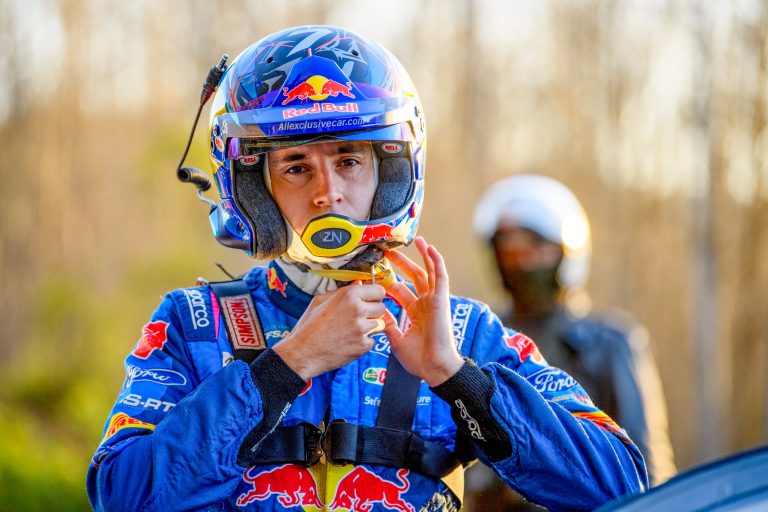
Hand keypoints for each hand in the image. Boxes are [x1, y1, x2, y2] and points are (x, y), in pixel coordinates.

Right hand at [273, 283, 386, 379]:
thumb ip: (342, 291)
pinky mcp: (363, 346)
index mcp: (349, 295)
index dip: (374, 296)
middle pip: (382, 308)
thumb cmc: (309, 325)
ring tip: (352, 330)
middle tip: (359, 317)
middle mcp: (358, 310)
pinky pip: (372, 341)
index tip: (369, 301)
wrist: (303, 352)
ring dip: (370, 327)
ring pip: (380, 324)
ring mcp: (362, 329)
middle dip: (373, 312)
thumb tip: (359, 282)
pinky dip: (363, 342)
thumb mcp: (320, 300)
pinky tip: (349, 342)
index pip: (379, 291)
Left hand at [383, 237, 463, 386]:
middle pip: (414, 277)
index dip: (389, 282)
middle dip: (402, 264)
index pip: (401, 291)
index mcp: (416, 313)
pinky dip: (436, 261)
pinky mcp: (441, 300)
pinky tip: (430, 248)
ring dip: (423, 256)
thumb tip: (379, 314)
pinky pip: (440, 276)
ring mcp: (435, 301)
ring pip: (428, 272)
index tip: (376, 273)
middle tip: (389, 252)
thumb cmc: (419, 359)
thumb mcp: (397, 339)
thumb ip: (389, 325)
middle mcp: (426, 304)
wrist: (434, 367)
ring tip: (417, 240)